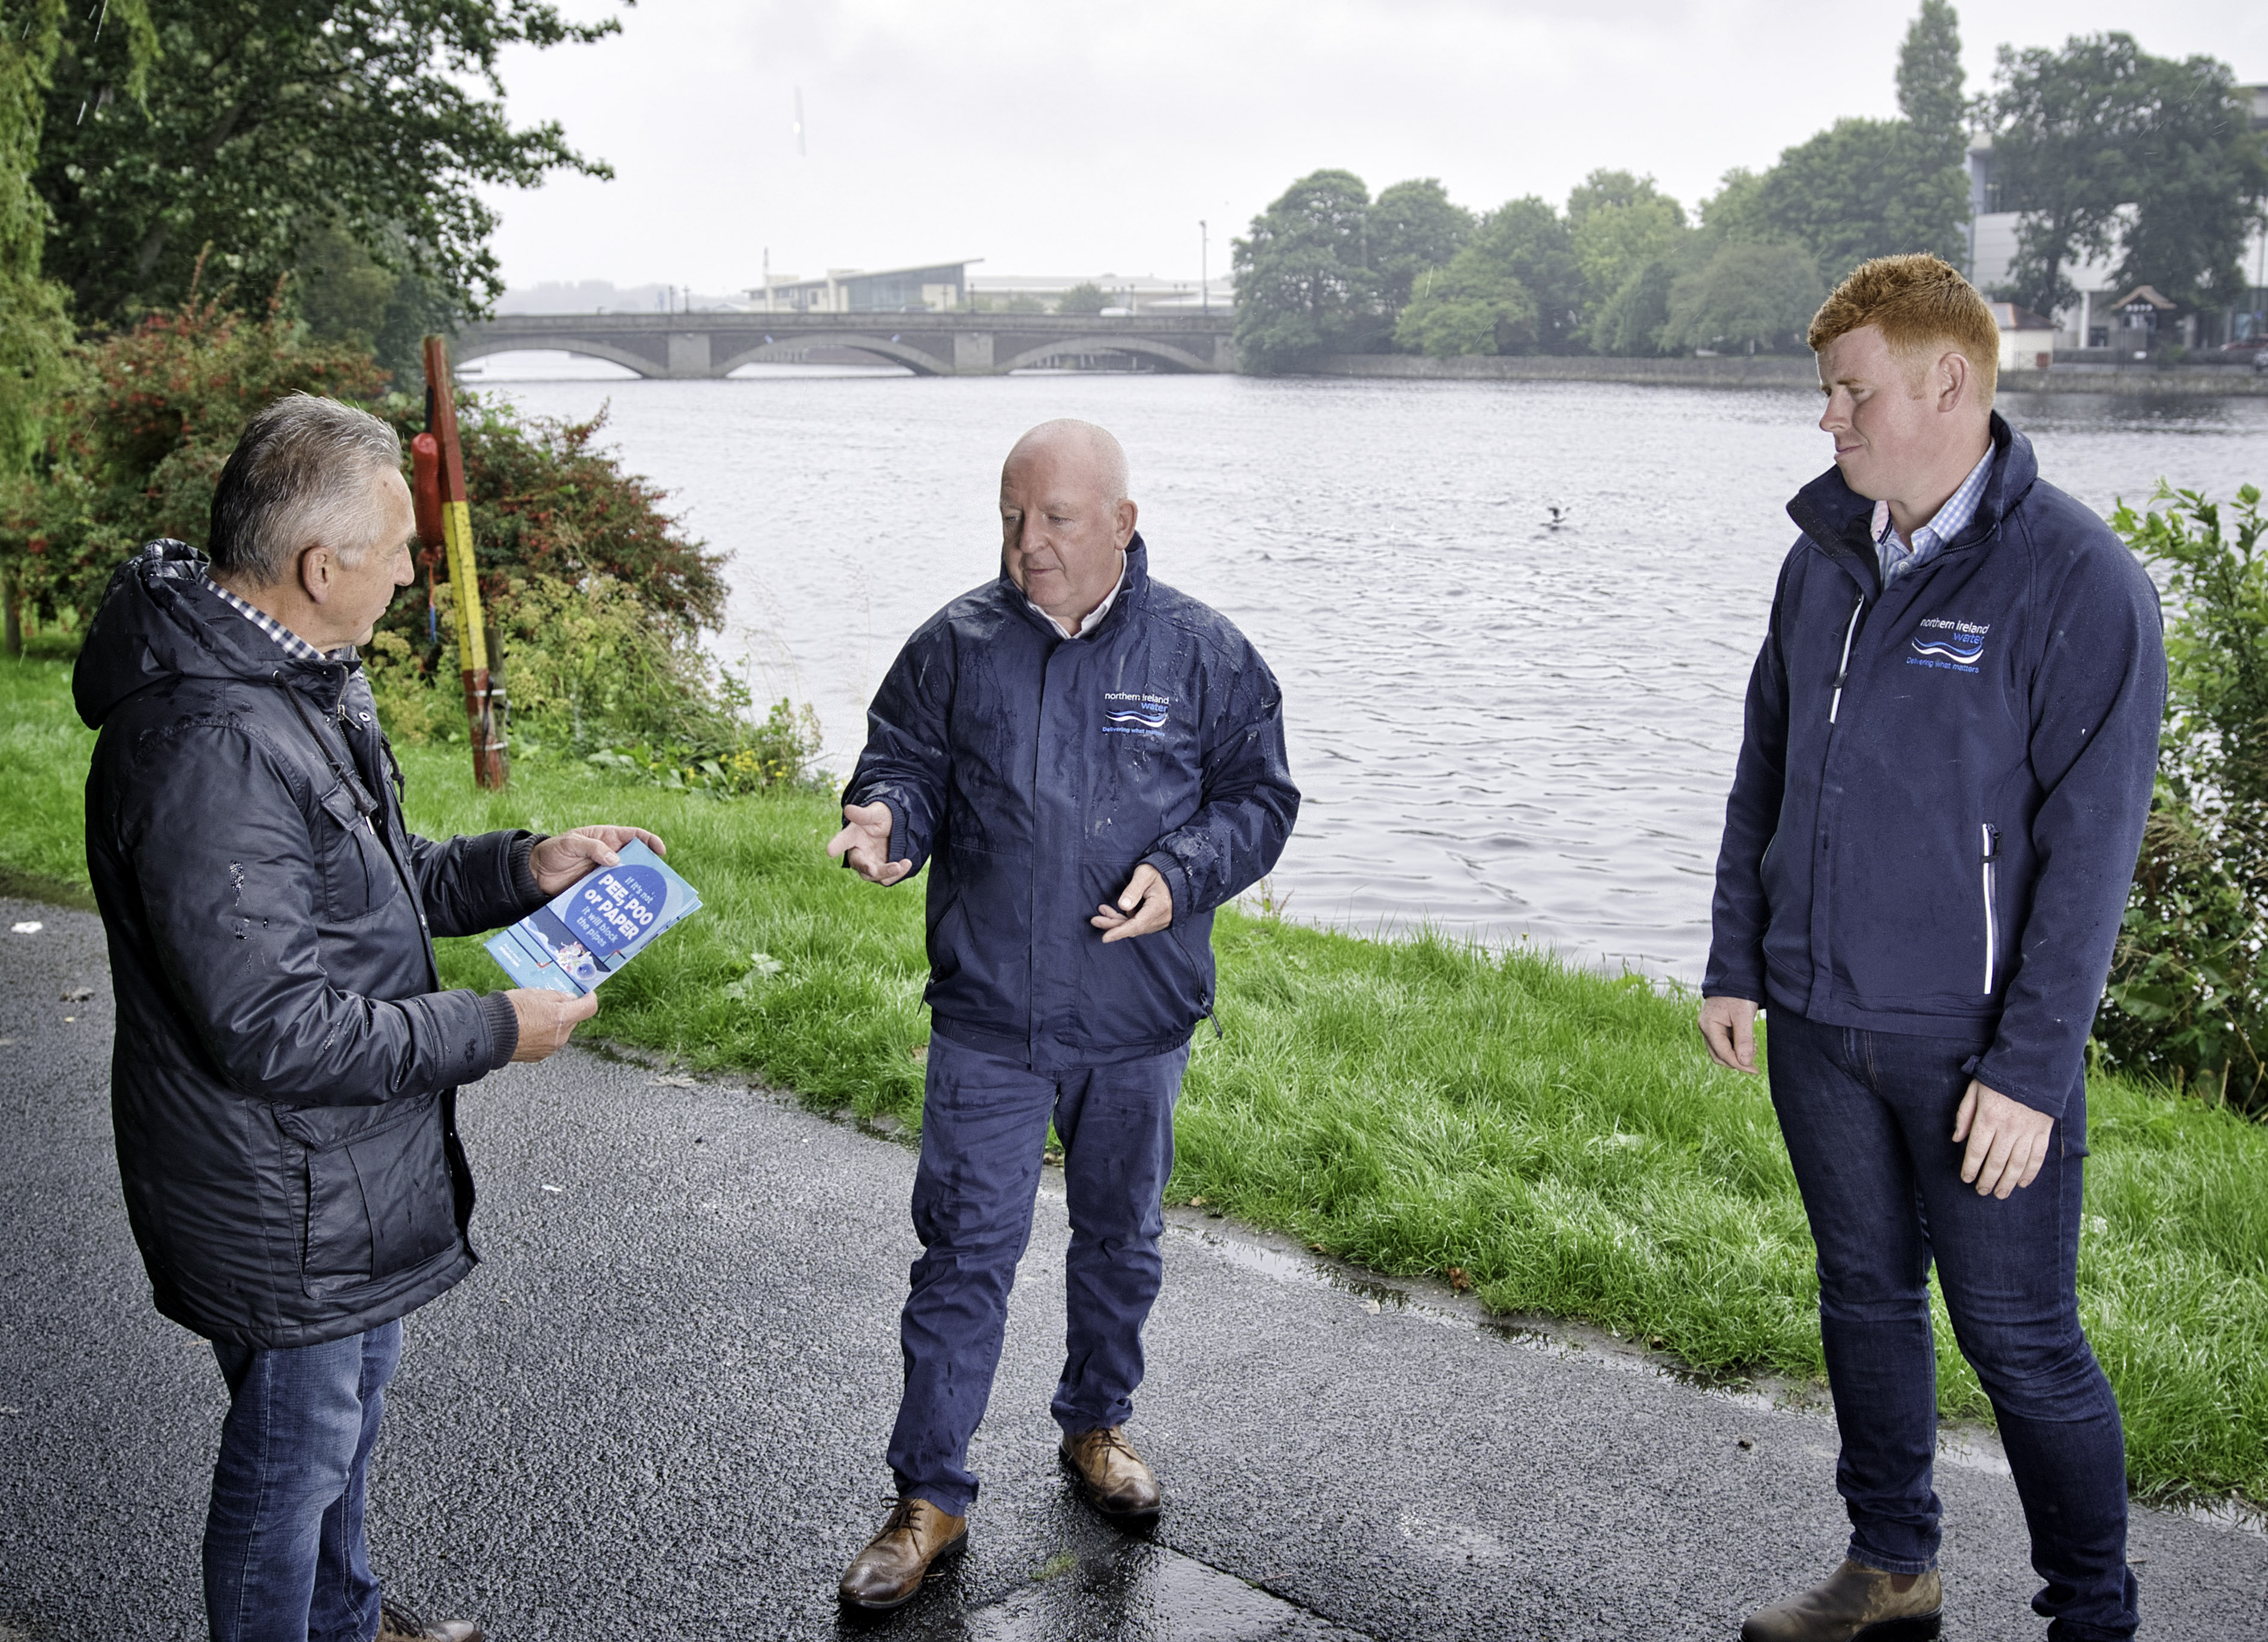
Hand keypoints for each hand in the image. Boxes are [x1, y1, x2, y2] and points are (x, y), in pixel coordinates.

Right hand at [507, 987, 598, 1061]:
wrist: (487, 1033)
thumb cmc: (509, 1011)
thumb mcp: (535, 993)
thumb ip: (557, 996)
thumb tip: (570, 998)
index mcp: (562, 1018)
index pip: (589, 1008)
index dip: (589, 998)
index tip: (586, 994)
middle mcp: (560, 1036)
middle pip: (573, 1020)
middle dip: (565, 1011)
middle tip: (548, 1003)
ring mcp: (550, 1048)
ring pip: (560, 1032)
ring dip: (553, 1024)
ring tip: (532, 1016)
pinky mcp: (539, 1056)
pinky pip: (548, 1042)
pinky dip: (543, 1034)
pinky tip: (527, 1028)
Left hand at [531, 826, 666, 895]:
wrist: (534, 874)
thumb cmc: (553, 851)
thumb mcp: (571, 843)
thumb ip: (593, 847)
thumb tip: (615, 860)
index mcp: (607, 838)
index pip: (634, 836)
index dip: (650, 841)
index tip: (660, 851)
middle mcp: (610, 855)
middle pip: (635, 860)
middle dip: (647, 868)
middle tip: (656, 880)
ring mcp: (604, 874)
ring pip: (626, 879)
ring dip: (634, 887)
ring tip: (643, 897)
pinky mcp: (597, 889)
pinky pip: (613, 894)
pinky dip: (620, 900)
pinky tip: (624, 907)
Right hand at [827, 801, 911, 884]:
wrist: (898, 825)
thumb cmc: (882, 815)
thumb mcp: (876, 812)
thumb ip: (863, 814)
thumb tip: (848, 809)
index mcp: (853, 836)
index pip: (843, 840)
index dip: (836, 845)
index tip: (830, 850)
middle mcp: (859, 853)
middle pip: (859, 865)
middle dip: (866, 868)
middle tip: (873, 870)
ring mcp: (871, 863)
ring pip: (873, 875)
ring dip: (886, 873)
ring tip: (901, 865)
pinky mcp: (882, 871)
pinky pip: (887, 878)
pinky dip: (897, 874)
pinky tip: (906, 863)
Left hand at [1092, 864, 1172, 943]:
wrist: (1175, 873)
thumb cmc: (1159, 871)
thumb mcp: (1144, 874)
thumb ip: (1133, 890)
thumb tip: (1122, 906)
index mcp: (1159, 907)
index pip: (1137, 925)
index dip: (1120, 932)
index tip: (1105, 937)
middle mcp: (1161, 918)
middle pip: (1133, 928)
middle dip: (1113, 925)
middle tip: (1095, 920)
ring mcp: (1160, 921)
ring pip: (1135, 927)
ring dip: (1118, 922)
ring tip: (1103, 910)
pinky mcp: (1157, 920)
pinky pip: (1139, 924)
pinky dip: (1126, 920)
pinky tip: (1115, 912)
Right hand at [1698, 995, 1759, 1072]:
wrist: (1735, 976)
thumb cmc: (1739, 994)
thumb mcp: (1744, 1016)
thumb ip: (1744, 1040)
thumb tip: (1745, 1063)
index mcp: (1709, 1025)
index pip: (1722, 1053)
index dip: (1739, 1064)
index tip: (1755, 1070)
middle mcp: (1705, 1028)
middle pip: (1719, 1055)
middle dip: (1736, 1061)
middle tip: (1754, 1062)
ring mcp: (1709, 1027)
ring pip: (1721, 1050)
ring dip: (1736, 1055)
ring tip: (1752, 1048)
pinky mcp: (1716, 1025)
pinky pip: (1723, 1042)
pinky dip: (1735, 1047)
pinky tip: (1747, 1042)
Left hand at [1953, 1079, 2053, 1198]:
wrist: (2033, 1066)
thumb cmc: (1999, 1078)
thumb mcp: (1974, 1090)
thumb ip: (1964, 1115)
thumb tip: (1957, 1139)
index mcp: (1989, 1117)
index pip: (1977, 1150)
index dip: (1970, 1168)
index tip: (1966, 1179)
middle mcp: (2009, 1128)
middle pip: (1996, 1162)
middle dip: (1988, 1180)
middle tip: (1982, 1191)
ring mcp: (2028, 1131)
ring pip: (2017, 1164)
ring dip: (2007, 1182)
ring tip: (2000, 1194)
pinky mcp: (2043, 1131)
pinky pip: (2037, 1157)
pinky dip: (2030, 1173)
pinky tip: (2022, 1183)